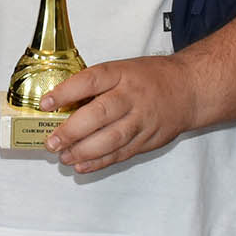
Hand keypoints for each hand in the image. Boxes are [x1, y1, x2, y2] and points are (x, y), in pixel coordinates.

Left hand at [41, 55, 198, 172]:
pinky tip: (82, 165)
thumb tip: (61, 105)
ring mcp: (142, 120)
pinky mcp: (148, 139)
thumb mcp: (122, 70)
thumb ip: (96, 87)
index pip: (91, 81)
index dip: (66, 92)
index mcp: (122, 74)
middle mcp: (132, 97)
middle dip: (72, 131)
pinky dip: (100, 162)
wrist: (189, 89)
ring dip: (84, 151)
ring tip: (63, 156)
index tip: (46, 103)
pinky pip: (121, 153)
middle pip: (100, 114)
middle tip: (51, 141)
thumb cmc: (149, 78)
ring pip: (111, 139)